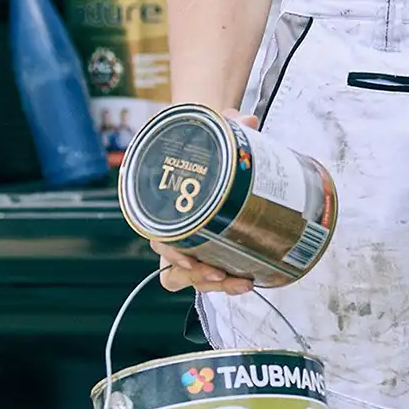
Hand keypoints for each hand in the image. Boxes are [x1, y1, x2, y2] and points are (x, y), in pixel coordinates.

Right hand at [151, 109, 258, 295]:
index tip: (190, 258)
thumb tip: (246, 121)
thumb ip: (227, 125)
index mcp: (163, 206)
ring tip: (242, 282)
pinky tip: (249, 279)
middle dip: (196, 277)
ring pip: (190, 278)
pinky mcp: (208, 251)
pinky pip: (210, 276)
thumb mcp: (211, 132)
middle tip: (219, 274)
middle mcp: (173, 231)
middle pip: (174, 269)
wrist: (206, 150)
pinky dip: (227, 282)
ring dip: (215, 286)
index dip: (172, 253)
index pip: (159, 238)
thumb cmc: (200, 146)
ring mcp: (190, 245)